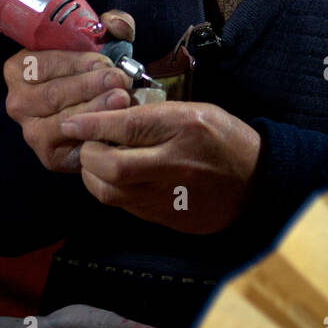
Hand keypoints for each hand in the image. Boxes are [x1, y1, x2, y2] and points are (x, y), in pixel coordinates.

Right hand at [3, 10, 135, 173]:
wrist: (99, 112)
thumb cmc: (94, 72)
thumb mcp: (101, 43)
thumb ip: (111, 25)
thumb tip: (114, 22)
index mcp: (20, 68)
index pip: (44, 64)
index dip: (76, 63)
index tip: (104, 62)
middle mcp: (17, 101)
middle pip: (53, 94)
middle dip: (90, 86)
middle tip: (120, 81)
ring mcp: (31, 131)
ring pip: (63, 119)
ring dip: (95, 109)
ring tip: (121, 99)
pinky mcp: (49, 155)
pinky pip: (72, 144)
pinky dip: (95, 134)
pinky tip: (114, 125)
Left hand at [59, 101, 261, 233]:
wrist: (256, 183)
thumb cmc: (224, 139)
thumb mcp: (196, 110)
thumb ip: (154, 112)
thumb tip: (110, 111)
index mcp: (184, 127)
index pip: (126, 126)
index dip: (92, 124)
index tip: (71, 122)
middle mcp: (175, 163)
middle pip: (112, 166)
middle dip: (89, 153)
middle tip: (87, 143)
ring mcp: (169, 196)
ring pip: (110, 192)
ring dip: (93, 175)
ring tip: (96, 161)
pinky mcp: (165, 217)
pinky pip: (123, 206)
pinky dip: (110, 190)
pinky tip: (114, 177)